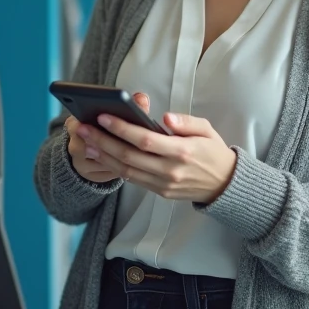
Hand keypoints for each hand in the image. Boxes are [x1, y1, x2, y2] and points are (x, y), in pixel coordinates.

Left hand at [75, 93, 237, 202]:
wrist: (225, 185)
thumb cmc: (214, 152)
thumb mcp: (207, 129)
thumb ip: (186, 122)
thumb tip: (166, 117)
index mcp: (182, 151)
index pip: (145, 139)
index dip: (122, 129)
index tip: (104, 117)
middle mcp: (170, 170)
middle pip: (129, 156)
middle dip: (103, 141)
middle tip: (83, 128)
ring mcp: (164, 184)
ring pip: (126, 170)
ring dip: (103, 156)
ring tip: (85, 142)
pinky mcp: (160, 192)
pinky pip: (133, 179)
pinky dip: (114, 168)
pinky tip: (101, 156)